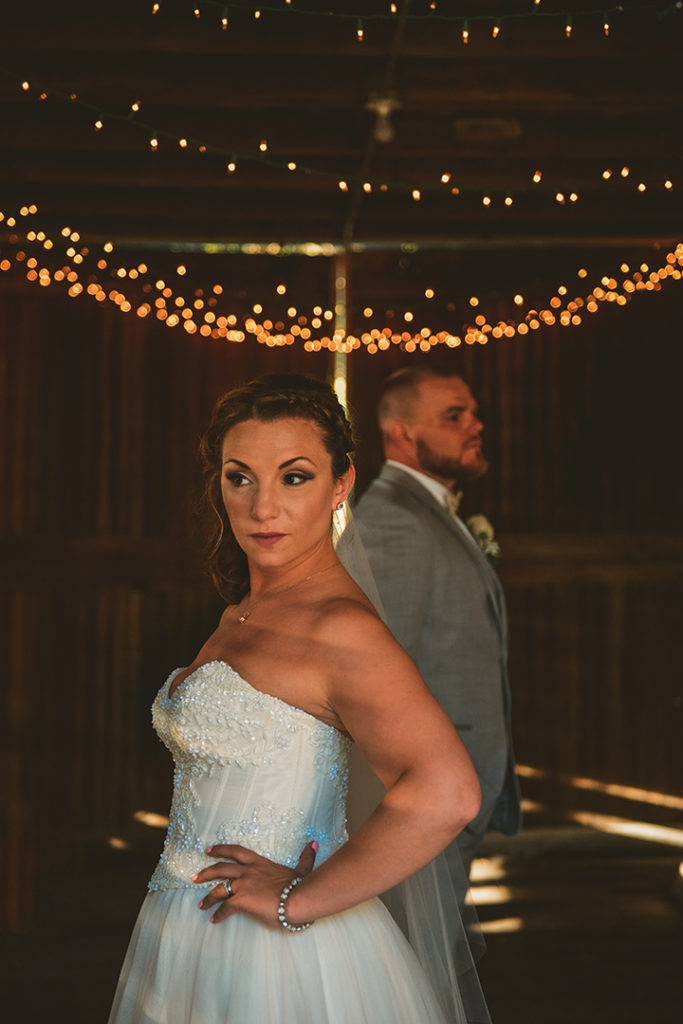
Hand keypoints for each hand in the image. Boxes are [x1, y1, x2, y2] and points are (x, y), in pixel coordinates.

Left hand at [193, 840, 317, 927]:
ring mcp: (243, 885)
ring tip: (201, 904)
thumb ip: (305, 857)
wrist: (298, 899)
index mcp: (260, 863)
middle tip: (195, 877)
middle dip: (206, 872)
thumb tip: (313, 843)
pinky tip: (214, 919)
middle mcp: (248, 871)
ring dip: (208, 896)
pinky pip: (224, 908)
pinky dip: (218, 913)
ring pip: (218, 888)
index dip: (221, 849)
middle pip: (221, 868)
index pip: (236, 852)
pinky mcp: (241, 900)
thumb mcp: (302, 869)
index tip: (209, 849)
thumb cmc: (300, 886)